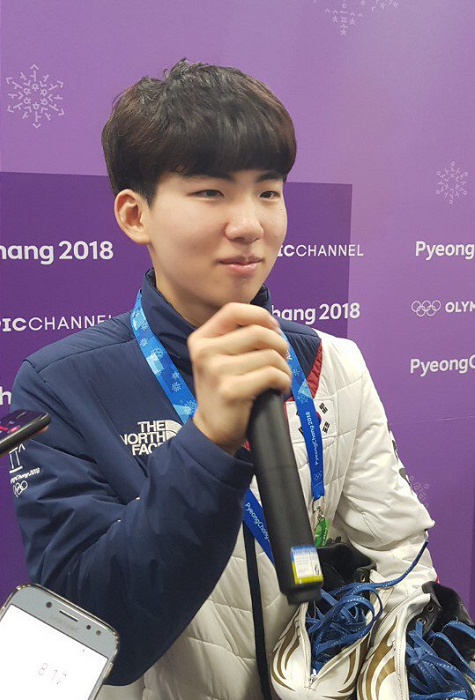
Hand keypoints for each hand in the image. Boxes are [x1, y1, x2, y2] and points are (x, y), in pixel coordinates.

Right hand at [188, 303, 291, 454]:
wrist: (212, 430)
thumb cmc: (223, 391)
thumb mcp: (219, 359)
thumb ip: (237, 337)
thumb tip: (272, 325)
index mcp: (201, 340)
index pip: (233, 310)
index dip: (259, 315)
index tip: (273, 328)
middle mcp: (205, 352)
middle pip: (258, 332)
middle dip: (279, 344)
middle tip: (281, 358)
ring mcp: (217, 371)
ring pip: (269, 355)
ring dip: (284, 367)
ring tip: (278, 378)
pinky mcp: (232, 390)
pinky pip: (272, 374)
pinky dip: (283, 381)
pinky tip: (278, 388)